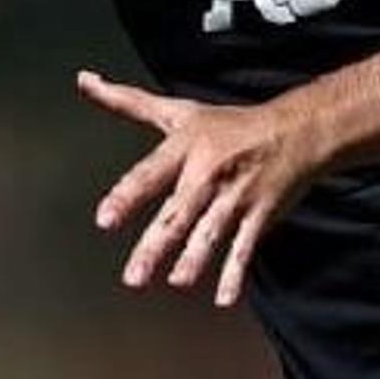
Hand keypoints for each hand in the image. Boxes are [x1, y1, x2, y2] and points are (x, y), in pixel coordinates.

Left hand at [77, 69, 322, 309]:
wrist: (295, 130)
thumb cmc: (230, 124)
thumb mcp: (178, 110)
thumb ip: (127, 102)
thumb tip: (84, 81)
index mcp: (184, 147)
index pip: (149, 174)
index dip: (127, 196)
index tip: (105, 219)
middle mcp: (208, 172)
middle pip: (177, 213)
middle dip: (157, 244)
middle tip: (134, 276)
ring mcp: (236, 196)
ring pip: (211, 233)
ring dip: (195, 260)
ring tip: (176, 282)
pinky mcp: (259, 215)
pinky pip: (245, 248)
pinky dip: (235, 274)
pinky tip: (223, 297)